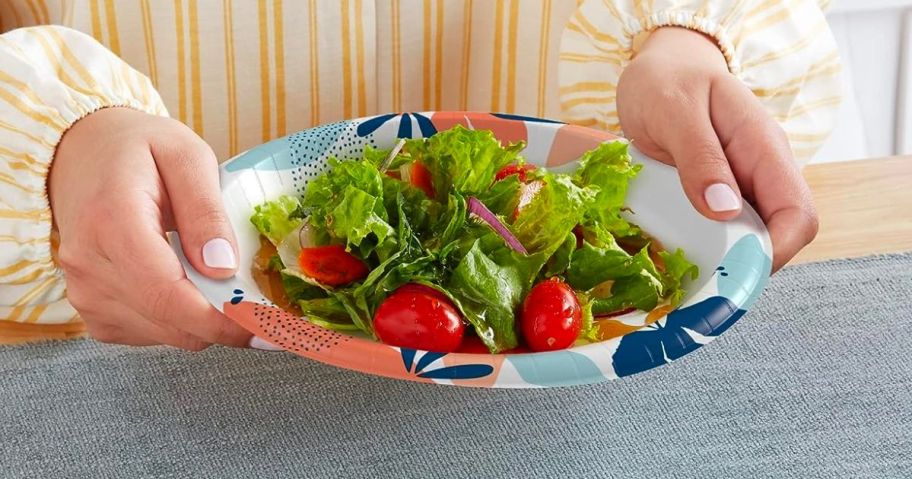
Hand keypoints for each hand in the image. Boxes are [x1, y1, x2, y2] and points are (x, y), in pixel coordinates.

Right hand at [50, 107, 250, 349]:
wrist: (82, 154)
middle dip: (225, 320)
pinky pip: (152, 333)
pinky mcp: (92, 311)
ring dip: (204, 318)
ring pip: (168, 334)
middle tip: (261, 302)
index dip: (221, 318)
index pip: (166, 293)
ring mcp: (85, 293)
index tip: (265, 325)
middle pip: (172, 321)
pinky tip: (184, 281)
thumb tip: (223, 267)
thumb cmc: (137, 150)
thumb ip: (206, 211)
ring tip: (215, 275)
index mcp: (112, 222)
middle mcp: (90, 265)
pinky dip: (180, 319)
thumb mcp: (186, 156)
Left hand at [617, 27, 817, 271]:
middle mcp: (760, 172)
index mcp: (762, 147)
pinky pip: (721, 231)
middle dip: (746, 263)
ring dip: (723, 259)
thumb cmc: (666, 81)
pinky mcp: (717, 195)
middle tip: (700, 280)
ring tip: (683, 272)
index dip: (776, 251)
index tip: (735, 272)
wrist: (659, 68)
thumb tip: (724, 210)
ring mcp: (741, 185)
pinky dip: (704, 248)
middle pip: (779, 234)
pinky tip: (675, 255)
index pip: (797, 213)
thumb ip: (699, 157)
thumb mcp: (674, 111)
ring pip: (750, 238)